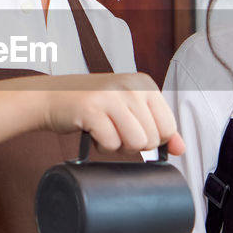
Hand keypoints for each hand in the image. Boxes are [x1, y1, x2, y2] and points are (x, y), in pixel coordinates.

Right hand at [33, 72, 185, 154]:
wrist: (50, 97)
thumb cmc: (93, 106)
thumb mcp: (129, 109)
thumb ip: (158, 127)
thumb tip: (181, 149)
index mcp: (145, 83)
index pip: (169, 128)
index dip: (151, 140)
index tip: (132, 129)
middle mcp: (131, 86)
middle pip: (152, 139)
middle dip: (132, 144)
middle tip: (114, 129)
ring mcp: (111, 96)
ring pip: (135, 143)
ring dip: (118, 146)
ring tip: (104, 130)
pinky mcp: (92, 109)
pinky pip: (111, 144)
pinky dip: (101, 145)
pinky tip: (92, 131)